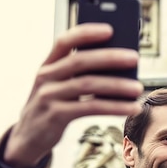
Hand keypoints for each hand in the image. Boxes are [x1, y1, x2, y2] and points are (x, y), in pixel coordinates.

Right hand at [3, 24, 143, 167]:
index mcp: (48, 65)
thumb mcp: (60, 87)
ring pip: (87, 85)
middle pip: (80, 61)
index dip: (86, 33)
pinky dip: (114, 107)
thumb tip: (119, 66)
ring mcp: (49, 96)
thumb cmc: (53, 107)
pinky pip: (90, 108)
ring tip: (138, 88)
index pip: (64, 41)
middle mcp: (46, 77)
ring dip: (117, 85)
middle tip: (135, 58)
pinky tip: (131, 107)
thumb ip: (80, 75)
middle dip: (109, 57)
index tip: (110, 29)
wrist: (28, 138)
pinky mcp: (56, 116)